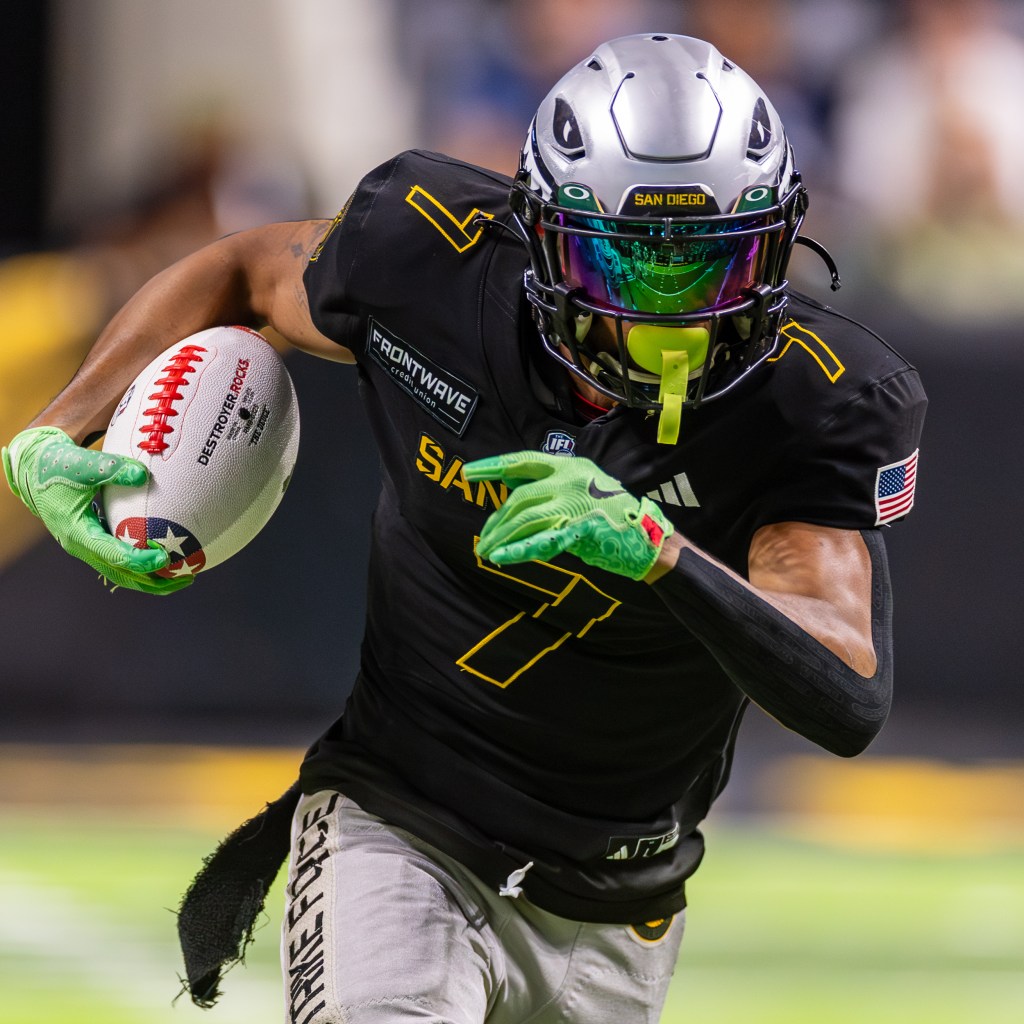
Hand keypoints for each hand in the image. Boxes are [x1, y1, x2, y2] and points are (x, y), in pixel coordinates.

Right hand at [2, 426, 191, 593]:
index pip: (113, 555)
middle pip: (122, 575)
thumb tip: (143, 474)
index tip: (165, 558)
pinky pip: (121, 559)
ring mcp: (88, 546)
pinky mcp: (94, 541)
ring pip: (122, 572)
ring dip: (152, 578)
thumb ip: (113, 469)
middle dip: (154, 582)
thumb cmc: (58, 466)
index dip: (140, 560)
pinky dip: (143, 564)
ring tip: (184, 576)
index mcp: (78, 533)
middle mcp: (82, 546)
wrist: (35, 470)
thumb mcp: (84, 464)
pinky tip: (167, 558)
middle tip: (187, 578)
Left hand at [463, 451, 672, 579]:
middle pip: (519, 498)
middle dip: (496, 520)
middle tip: (483, 538)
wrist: (649, 539)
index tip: (468, 473)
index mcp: (569, 466)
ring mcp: (576, 505)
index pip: (522, 461)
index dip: (493, 466)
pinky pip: (541, 542)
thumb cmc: (611, 514)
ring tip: (485, 552)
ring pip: (524, 520)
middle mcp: (570, 480)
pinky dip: (518, 551)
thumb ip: (548, 486)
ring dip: (501, 538)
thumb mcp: (581, 487)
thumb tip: (509, 482)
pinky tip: (501, 559)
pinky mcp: (581, 531)